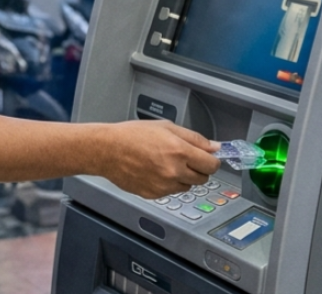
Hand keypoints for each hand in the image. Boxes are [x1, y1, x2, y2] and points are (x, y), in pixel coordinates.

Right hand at [98, 121, 220, 199]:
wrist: (107, 150)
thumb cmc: (131, 135)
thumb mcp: (166, 126)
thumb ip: (194, 138)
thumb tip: (214, 147)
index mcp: (179, 151)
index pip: (212, 165)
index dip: (212, 160)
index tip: (209, 158)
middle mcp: (174, 171)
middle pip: (203, 178)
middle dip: (198, 169)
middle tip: (184, 159)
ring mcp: (164, 185)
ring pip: (187, 186)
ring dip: (183, 177)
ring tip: (165, 164)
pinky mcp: (154, 194)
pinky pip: (170, 191)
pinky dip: (167, 184)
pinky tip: (154, 171)